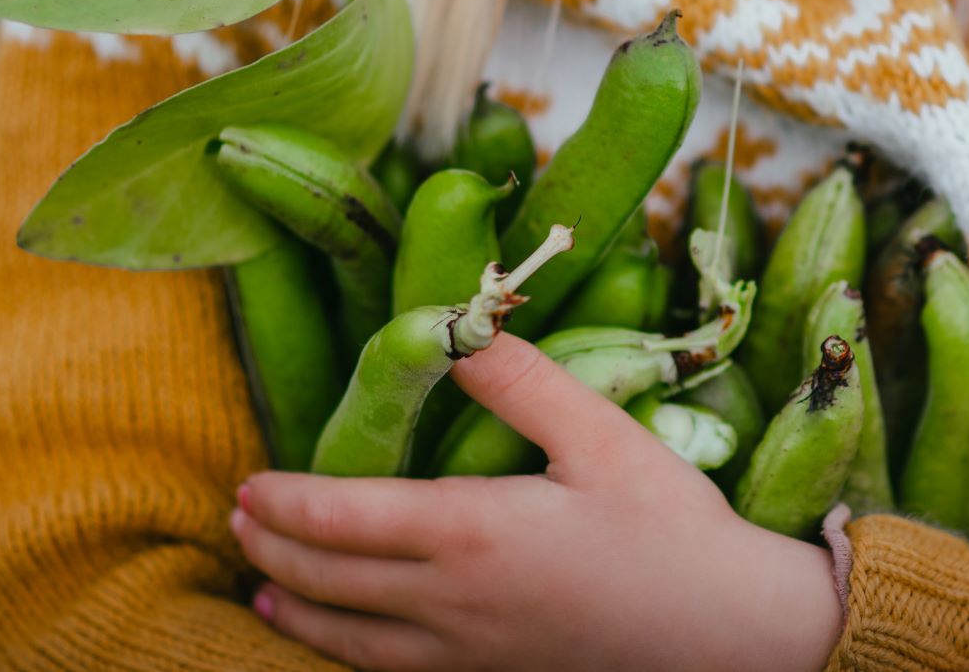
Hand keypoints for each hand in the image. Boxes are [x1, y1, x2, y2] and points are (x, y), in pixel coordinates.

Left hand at [229, 333, 844, 671]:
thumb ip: (521, 382)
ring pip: (352, 638)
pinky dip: (345, 655)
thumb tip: (455, 330)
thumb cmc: (671, 528)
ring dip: (296, 610)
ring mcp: (470, 653)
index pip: (346, 518)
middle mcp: (452, 602)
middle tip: (236, 521)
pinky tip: (343, 646)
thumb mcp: (602, 436)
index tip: (247, 483)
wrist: (732, 635)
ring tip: (259, 591)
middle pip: (333, 581)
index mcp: (471, 532)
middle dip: (274, 550)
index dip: (287, 503)